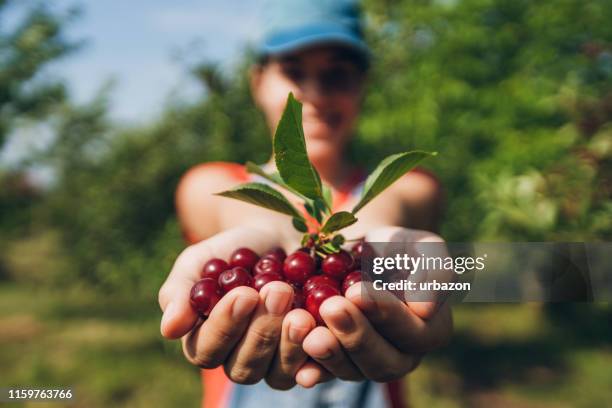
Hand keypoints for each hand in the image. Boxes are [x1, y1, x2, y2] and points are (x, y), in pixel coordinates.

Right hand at [158, 226, 318, 388]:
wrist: (282, 238)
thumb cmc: (234, 250)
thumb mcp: (202, 260)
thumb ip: (182, 291)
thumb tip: (170, 329)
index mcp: (206, 341)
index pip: (207, 350)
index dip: (225, 326)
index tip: (244, 293)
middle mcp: (239, 359)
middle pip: (244, 368)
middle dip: (261, 331)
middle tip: (278, 291)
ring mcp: (277, 363)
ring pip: (279, 374)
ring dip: (290, 343)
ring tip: (302, 309)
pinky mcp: (311, 357)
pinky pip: (316, 367)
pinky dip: (320, 349)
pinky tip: (324, 325)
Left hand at [297, 227, 453, 382]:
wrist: (363, 254)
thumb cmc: (399, 248)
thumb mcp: (424, 247)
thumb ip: (434, 271)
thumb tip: (423, 306)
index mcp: (431, 331)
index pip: (412, 332)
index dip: (385, 314)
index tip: (357, 291)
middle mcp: (402, 356)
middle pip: (383, 361)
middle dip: (355, 336)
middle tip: (331, 308)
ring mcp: (368, 363)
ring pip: (353, 371)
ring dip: (331, 355)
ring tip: (310, 333)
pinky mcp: (339, 363)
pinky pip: (326, 374)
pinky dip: (312, 370)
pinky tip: (299, 367)